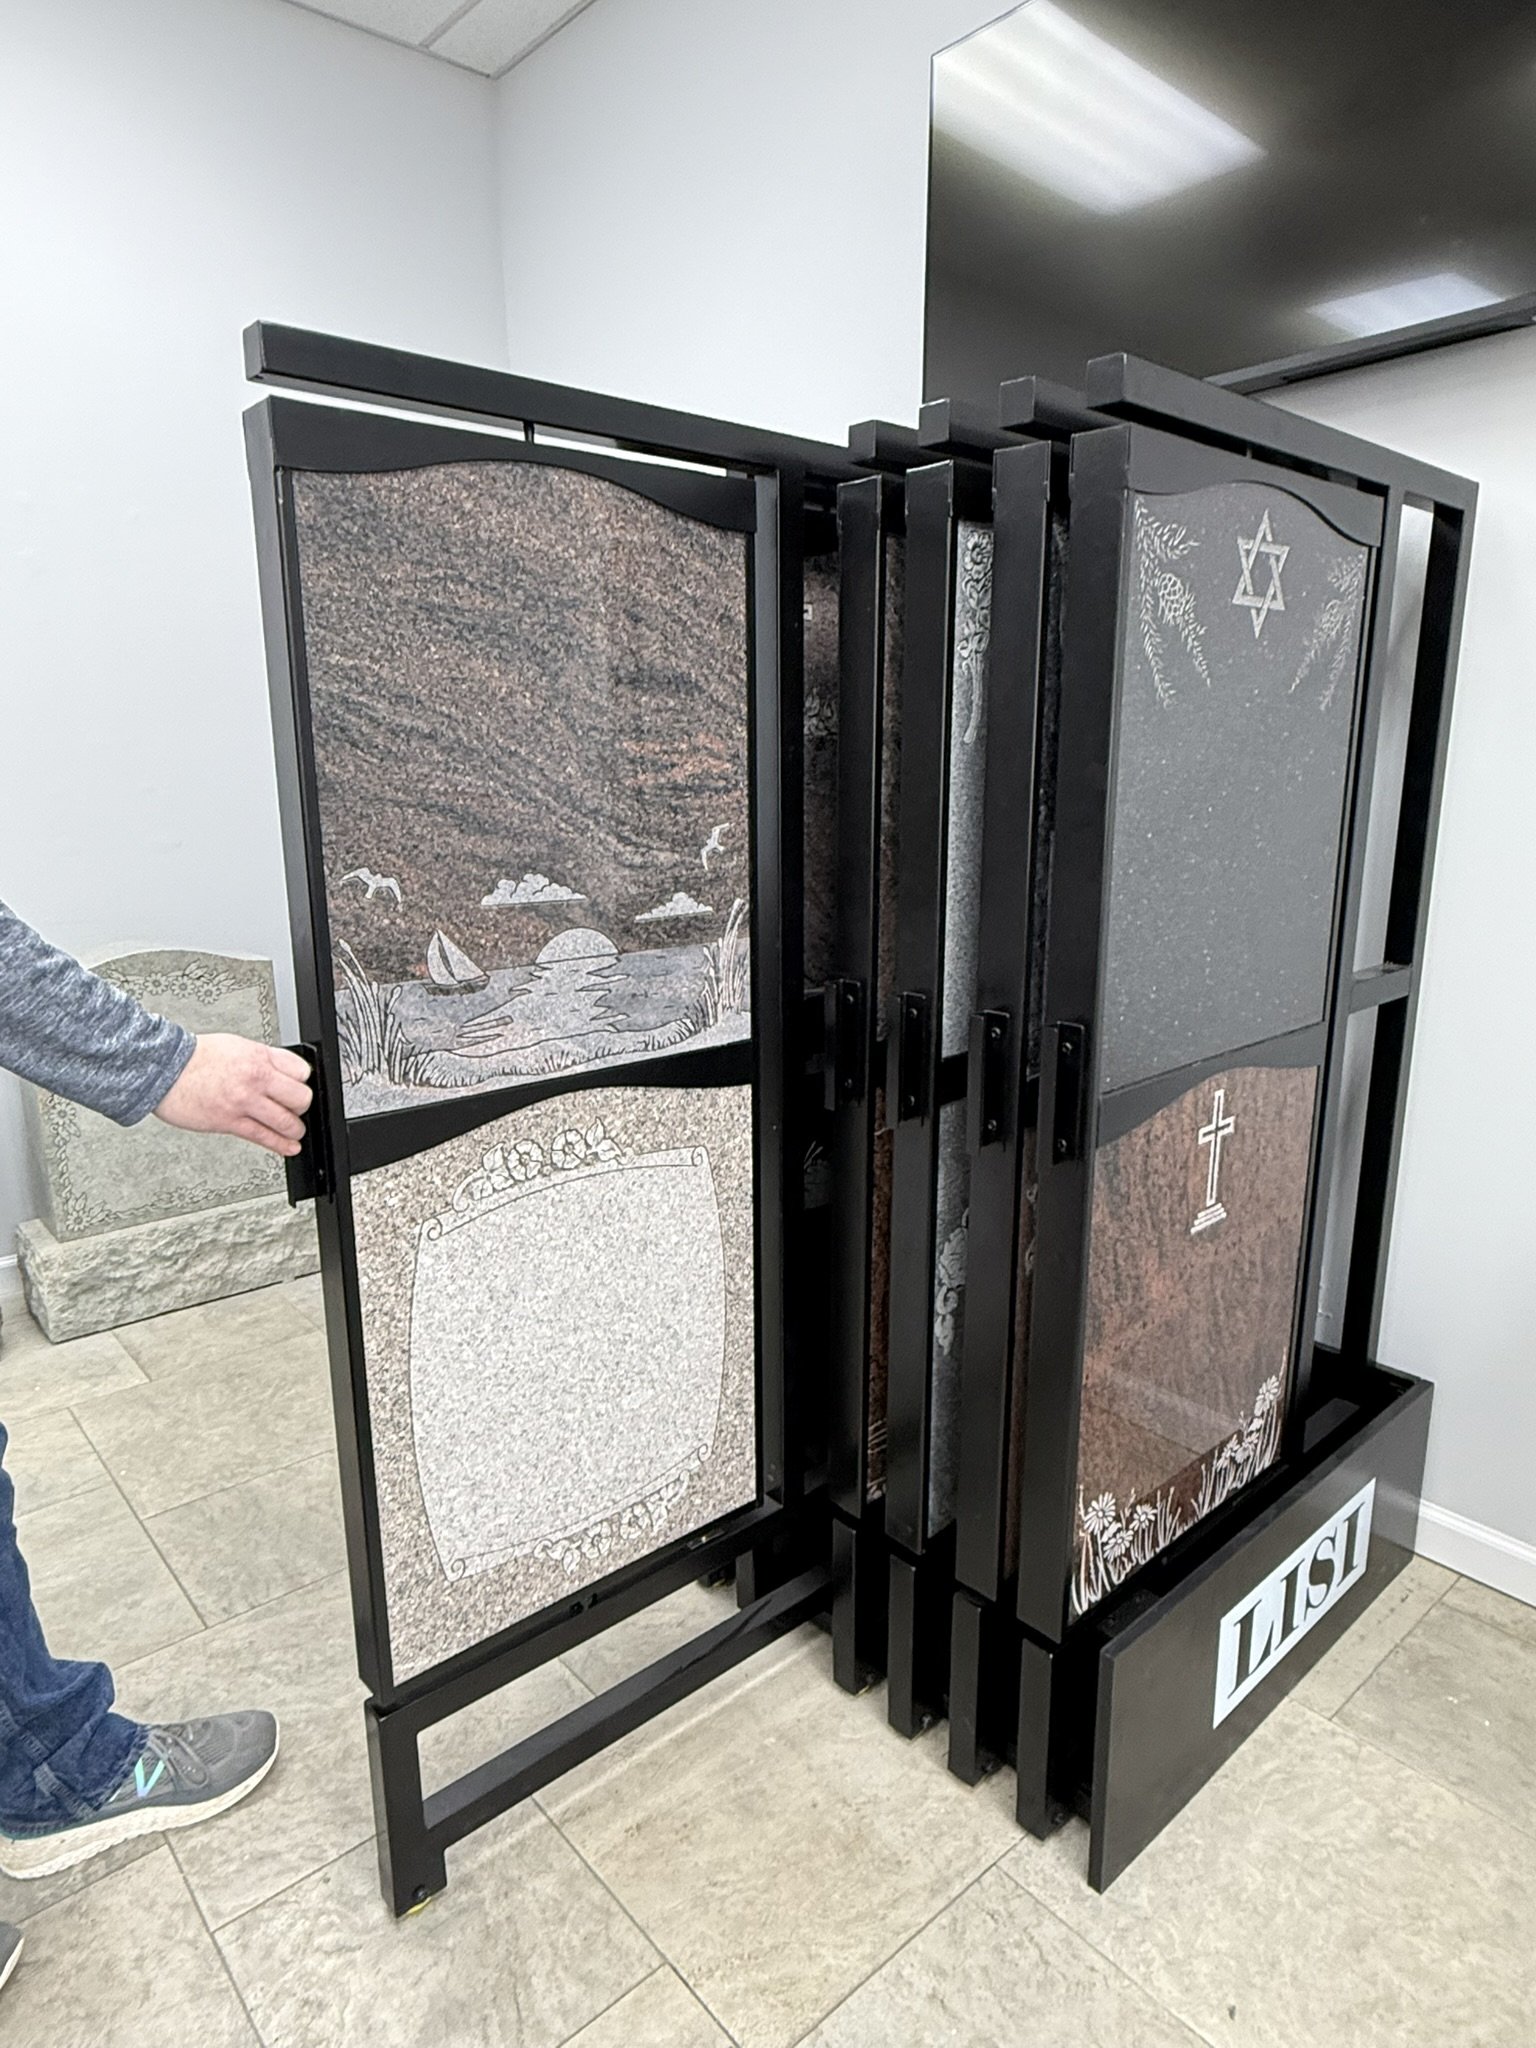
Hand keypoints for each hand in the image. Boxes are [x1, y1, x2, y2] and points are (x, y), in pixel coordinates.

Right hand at [154, 1036, 313, 1157]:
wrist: (163, 1070)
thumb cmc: (195, 1057)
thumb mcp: (237, 1046)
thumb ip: (263, 1059)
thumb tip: (284, 1072)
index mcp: (258, 1056)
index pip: (301, 1072)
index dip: (302, 1082)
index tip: (299, 1088)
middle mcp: (255, 1078)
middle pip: (300, 1097)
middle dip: (301, 1106)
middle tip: (296, 1109)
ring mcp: (243, 1102)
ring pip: (287, 1121)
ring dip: (294, 1128)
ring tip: (293, 1130)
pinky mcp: (230, 1122)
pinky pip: (264, 1137)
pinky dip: (281, 1145)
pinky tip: (289, 1147)